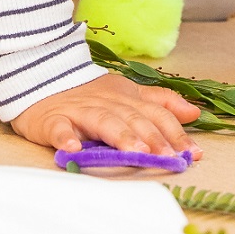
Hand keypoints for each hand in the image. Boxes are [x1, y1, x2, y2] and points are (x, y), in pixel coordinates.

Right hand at [10, 71, 202, 157]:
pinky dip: (65, 137)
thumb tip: (194, 112)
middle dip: (153, 137)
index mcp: (126, 98)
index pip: (155, 114)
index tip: (192, 153)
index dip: (174, 132)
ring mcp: (79, 111)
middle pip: (133, 119)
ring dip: (120, 136)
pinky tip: (72, 148)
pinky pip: (59, 128)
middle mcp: (106, 103)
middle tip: (168, 157)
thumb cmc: (87, 94)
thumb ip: (160, 102)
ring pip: (103, 121)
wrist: (40, 77)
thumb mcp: (127, 94)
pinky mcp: (52, 119)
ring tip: (135, 151)